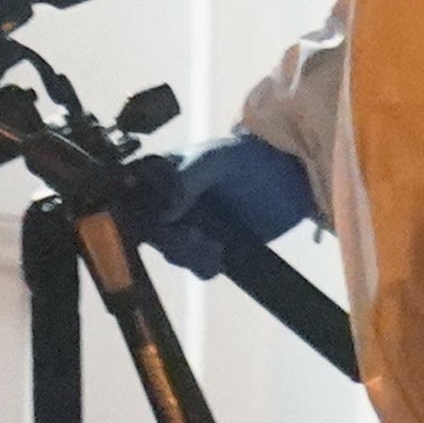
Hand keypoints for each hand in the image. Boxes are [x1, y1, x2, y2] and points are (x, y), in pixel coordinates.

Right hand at [122, 132, 315, 276]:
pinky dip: (205, 265)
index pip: (133, 200)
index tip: (166, 221)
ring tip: (214, 245)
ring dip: (189, 254)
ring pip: (171, 251)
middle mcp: (168, 202)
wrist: (290, 179)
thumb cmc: (250, 157)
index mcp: (161, 174)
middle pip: (150, 232)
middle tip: (197, 237)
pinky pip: (195, 265)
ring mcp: (188, 225)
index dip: (143, 216)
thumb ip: (186, 179)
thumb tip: (163, 213)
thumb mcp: (216, 159)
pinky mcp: (209, 245)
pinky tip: (221, 255)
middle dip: (172, 240)